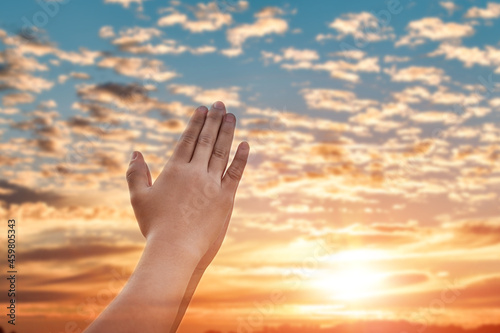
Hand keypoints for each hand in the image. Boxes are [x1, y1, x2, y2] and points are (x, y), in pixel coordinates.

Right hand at [125, 101, 248, 259]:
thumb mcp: (139, 198)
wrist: (175, 248)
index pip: (188, 139)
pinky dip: (241, 158)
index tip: (202, 108)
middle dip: (214, 120)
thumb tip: (135, 152)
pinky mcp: (226, 197)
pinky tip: (245, 144)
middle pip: (206, 140)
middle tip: (220, 104)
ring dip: (227, 132)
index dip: (196, 122)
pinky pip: (235, 173)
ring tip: (232, 116)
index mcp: (175, 170)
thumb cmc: (154, 225)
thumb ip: (136, 173)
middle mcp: (195, 172)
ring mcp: (212, 184)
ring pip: (222, 152)